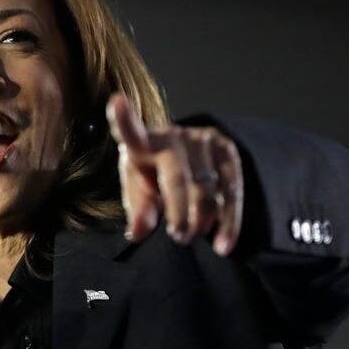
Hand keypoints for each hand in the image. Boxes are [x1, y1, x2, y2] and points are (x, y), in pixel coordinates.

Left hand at [106, 93, 243, 255]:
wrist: (186, 159)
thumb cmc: (152, 176)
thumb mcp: (139, 192)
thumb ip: (138, 211)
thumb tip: (138, 233)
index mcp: (142, 143)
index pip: (130, 132)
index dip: (124, 119)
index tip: (116, 103)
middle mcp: (173, 136)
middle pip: (178, 175)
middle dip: (179, 210)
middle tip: (178, 237)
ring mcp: (203, 140)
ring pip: (208, 187)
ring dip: (201, 219)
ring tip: (190, 236)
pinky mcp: (227, 150)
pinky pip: (232, 190)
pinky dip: (229, 222)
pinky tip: (224, 245)